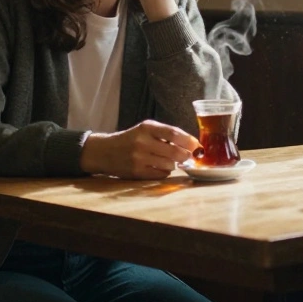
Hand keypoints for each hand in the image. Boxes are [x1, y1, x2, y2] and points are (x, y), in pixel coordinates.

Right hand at [80, 120, 200, 178]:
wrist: (104, 151)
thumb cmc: (131, 139)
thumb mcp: (145, 129)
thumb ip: (166, 133)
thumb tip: (192, 143)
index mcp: (147, 127)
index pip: (174, 133)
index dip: (189, 141)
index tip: (198, 145)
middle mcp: (143, 142)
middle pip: (175, 152)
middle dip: (186, 156)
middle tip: (189, 156)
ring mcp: (139, 158)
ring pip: (170, 165)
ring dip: (174, 164)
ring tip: (168, 160)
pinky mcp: (137, 172)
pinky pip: (161, 174)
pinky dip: (165, 171)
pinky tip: (159, 167)